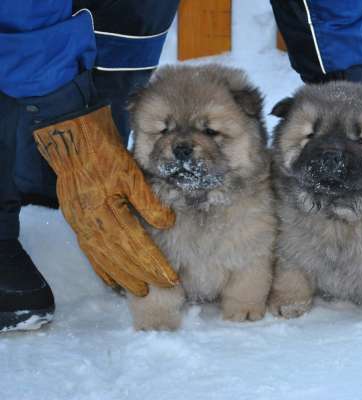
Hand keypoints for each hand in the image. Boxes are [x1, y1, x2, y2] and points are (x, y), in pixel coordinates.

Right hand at [33, 105, 177, 295]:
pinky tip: (112, 280)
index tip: (171, 277)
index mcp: (106, 210)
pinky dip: (101, 267)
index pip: (135, 245)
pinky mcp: (75, 221)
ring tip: (140, 290)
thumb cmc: (107, 153)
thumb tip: (167, 223)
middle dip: (143, 274)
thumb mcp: (131, 173)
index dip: (154, 263)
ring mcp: (80, 223)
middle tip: (164, 286)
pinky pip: (89, 251)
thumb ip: (148, 201)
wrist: (74, 139)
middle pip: (120, 256)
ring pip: (104, 258)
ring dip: (123, 276)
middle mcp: (91, 221)